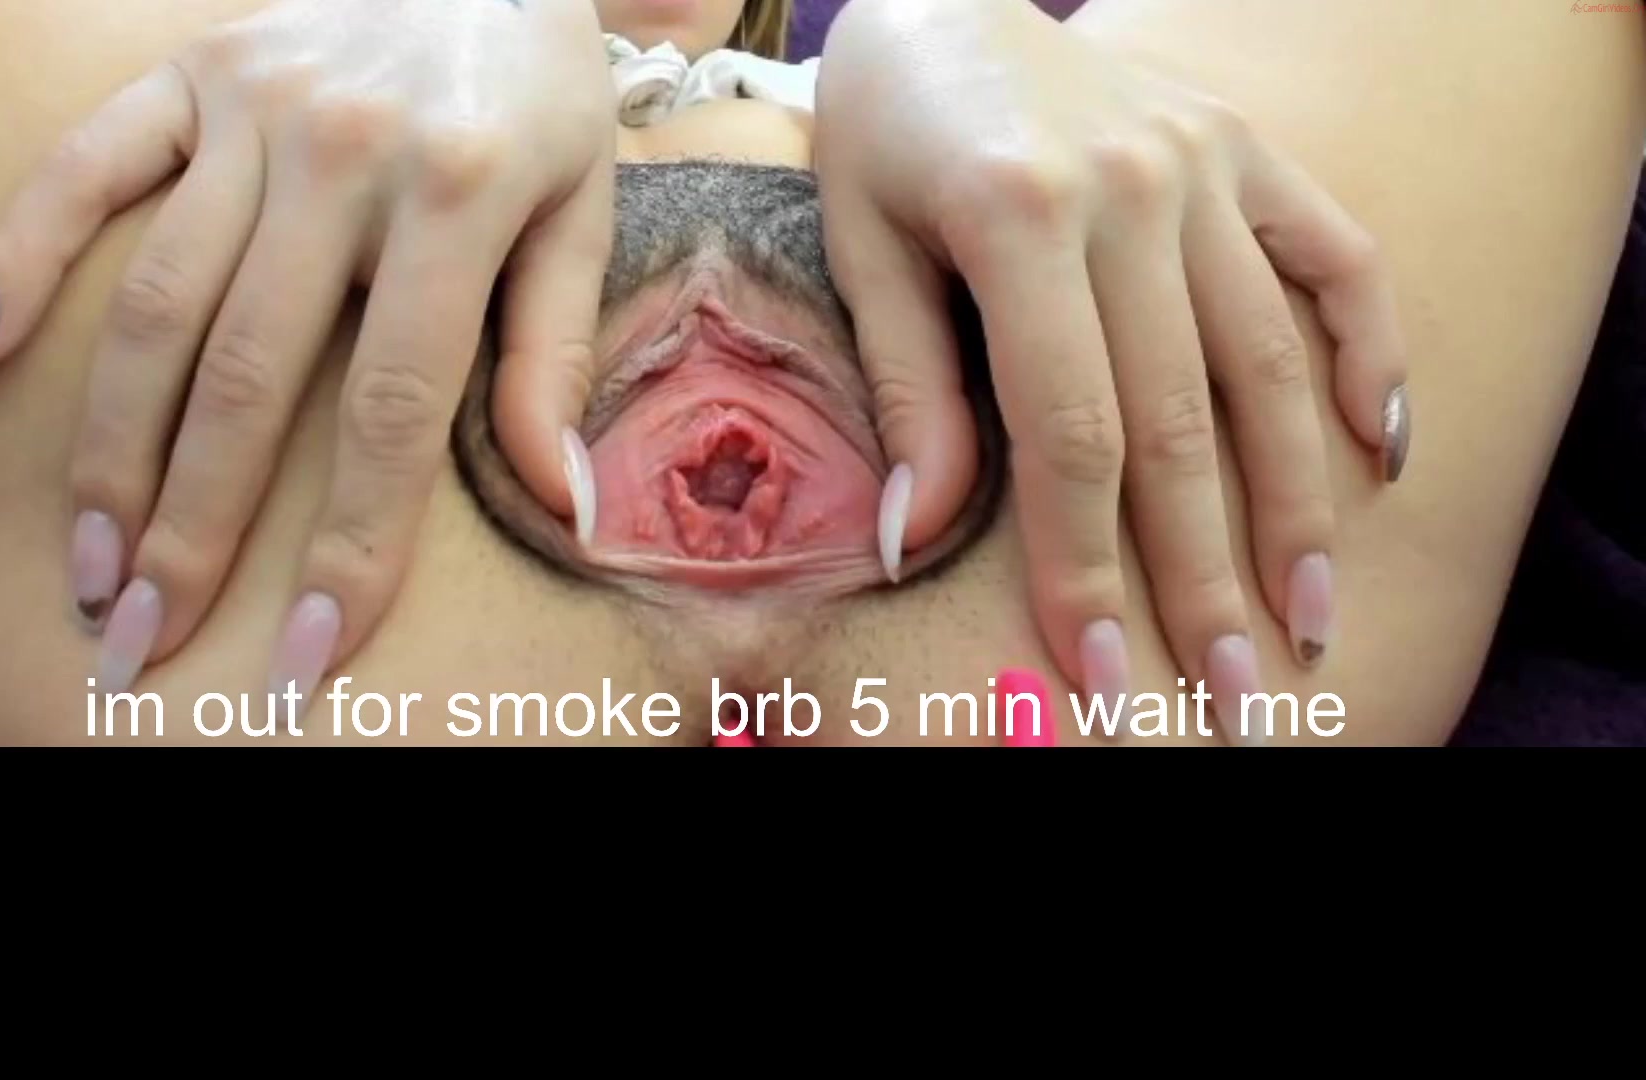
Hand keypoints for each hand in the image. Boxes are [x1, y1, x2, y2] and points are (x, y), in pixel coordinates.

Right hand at [0, 0, 616, 695]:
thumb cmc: (536, 90)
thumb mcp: (578, 210)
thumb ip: (553, 356)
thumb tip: (564, 507)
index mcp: (458, 198)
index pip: (392, 412)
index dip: (349, 545)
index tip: (304, 651)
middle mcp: (341, 156)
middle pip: (249, 377)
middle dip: (194, 523)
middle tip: (145, 635)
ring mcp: (249, 109)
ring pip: (156, 301)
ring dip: (107, 442)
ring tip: (86, 558)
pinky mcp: (185, 74)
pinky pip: (82, 171)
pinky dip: (19, 260)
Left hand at [815, 0, 1407, 725]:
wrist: (942, 1)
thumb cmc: (886, 135)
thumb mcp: (865, 251)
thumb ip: (909, 394)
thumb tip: (913, 544)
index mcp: (1019, 218)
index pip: (1071, 434)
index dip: (1085, 566)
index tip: (1098, 672)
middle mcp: (1133, 192)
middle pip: (1181, 421)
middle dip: (1204, 572)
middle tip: (1233, 688)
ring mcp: (1207, 165)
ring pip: (1271, 362)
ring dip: (1298, 500)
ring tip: (1309, 610)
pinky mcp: (1251, 151)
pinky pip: (1338, 255)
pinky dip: (1369, 350)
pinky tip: (1384, 450)